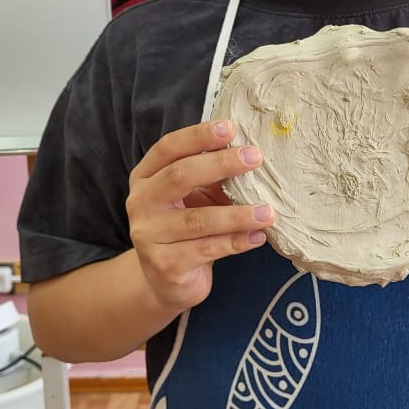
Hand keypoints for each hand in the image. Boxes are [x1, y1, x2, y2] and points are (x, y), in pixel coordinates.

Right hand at [127, 119, 275, 312]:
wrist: (167, 281)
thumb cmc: (187, 229)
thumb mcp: (196, 197)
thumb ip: (213, 176)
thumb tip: (248, 150)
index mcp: (146, 177)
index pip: (168, 148)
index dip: (198, 136)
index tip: (230, 128)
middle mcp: (141, 203)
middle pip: (179, 176)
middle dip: (220, 164)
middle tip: (255, 158)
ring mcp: (148, 236)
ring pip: (197, 220)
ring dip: (237, 214)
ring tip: (268, 212)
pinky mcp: (164, 265)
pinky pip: (206, 250)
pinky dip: (235, 242)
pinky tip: (258, 237)